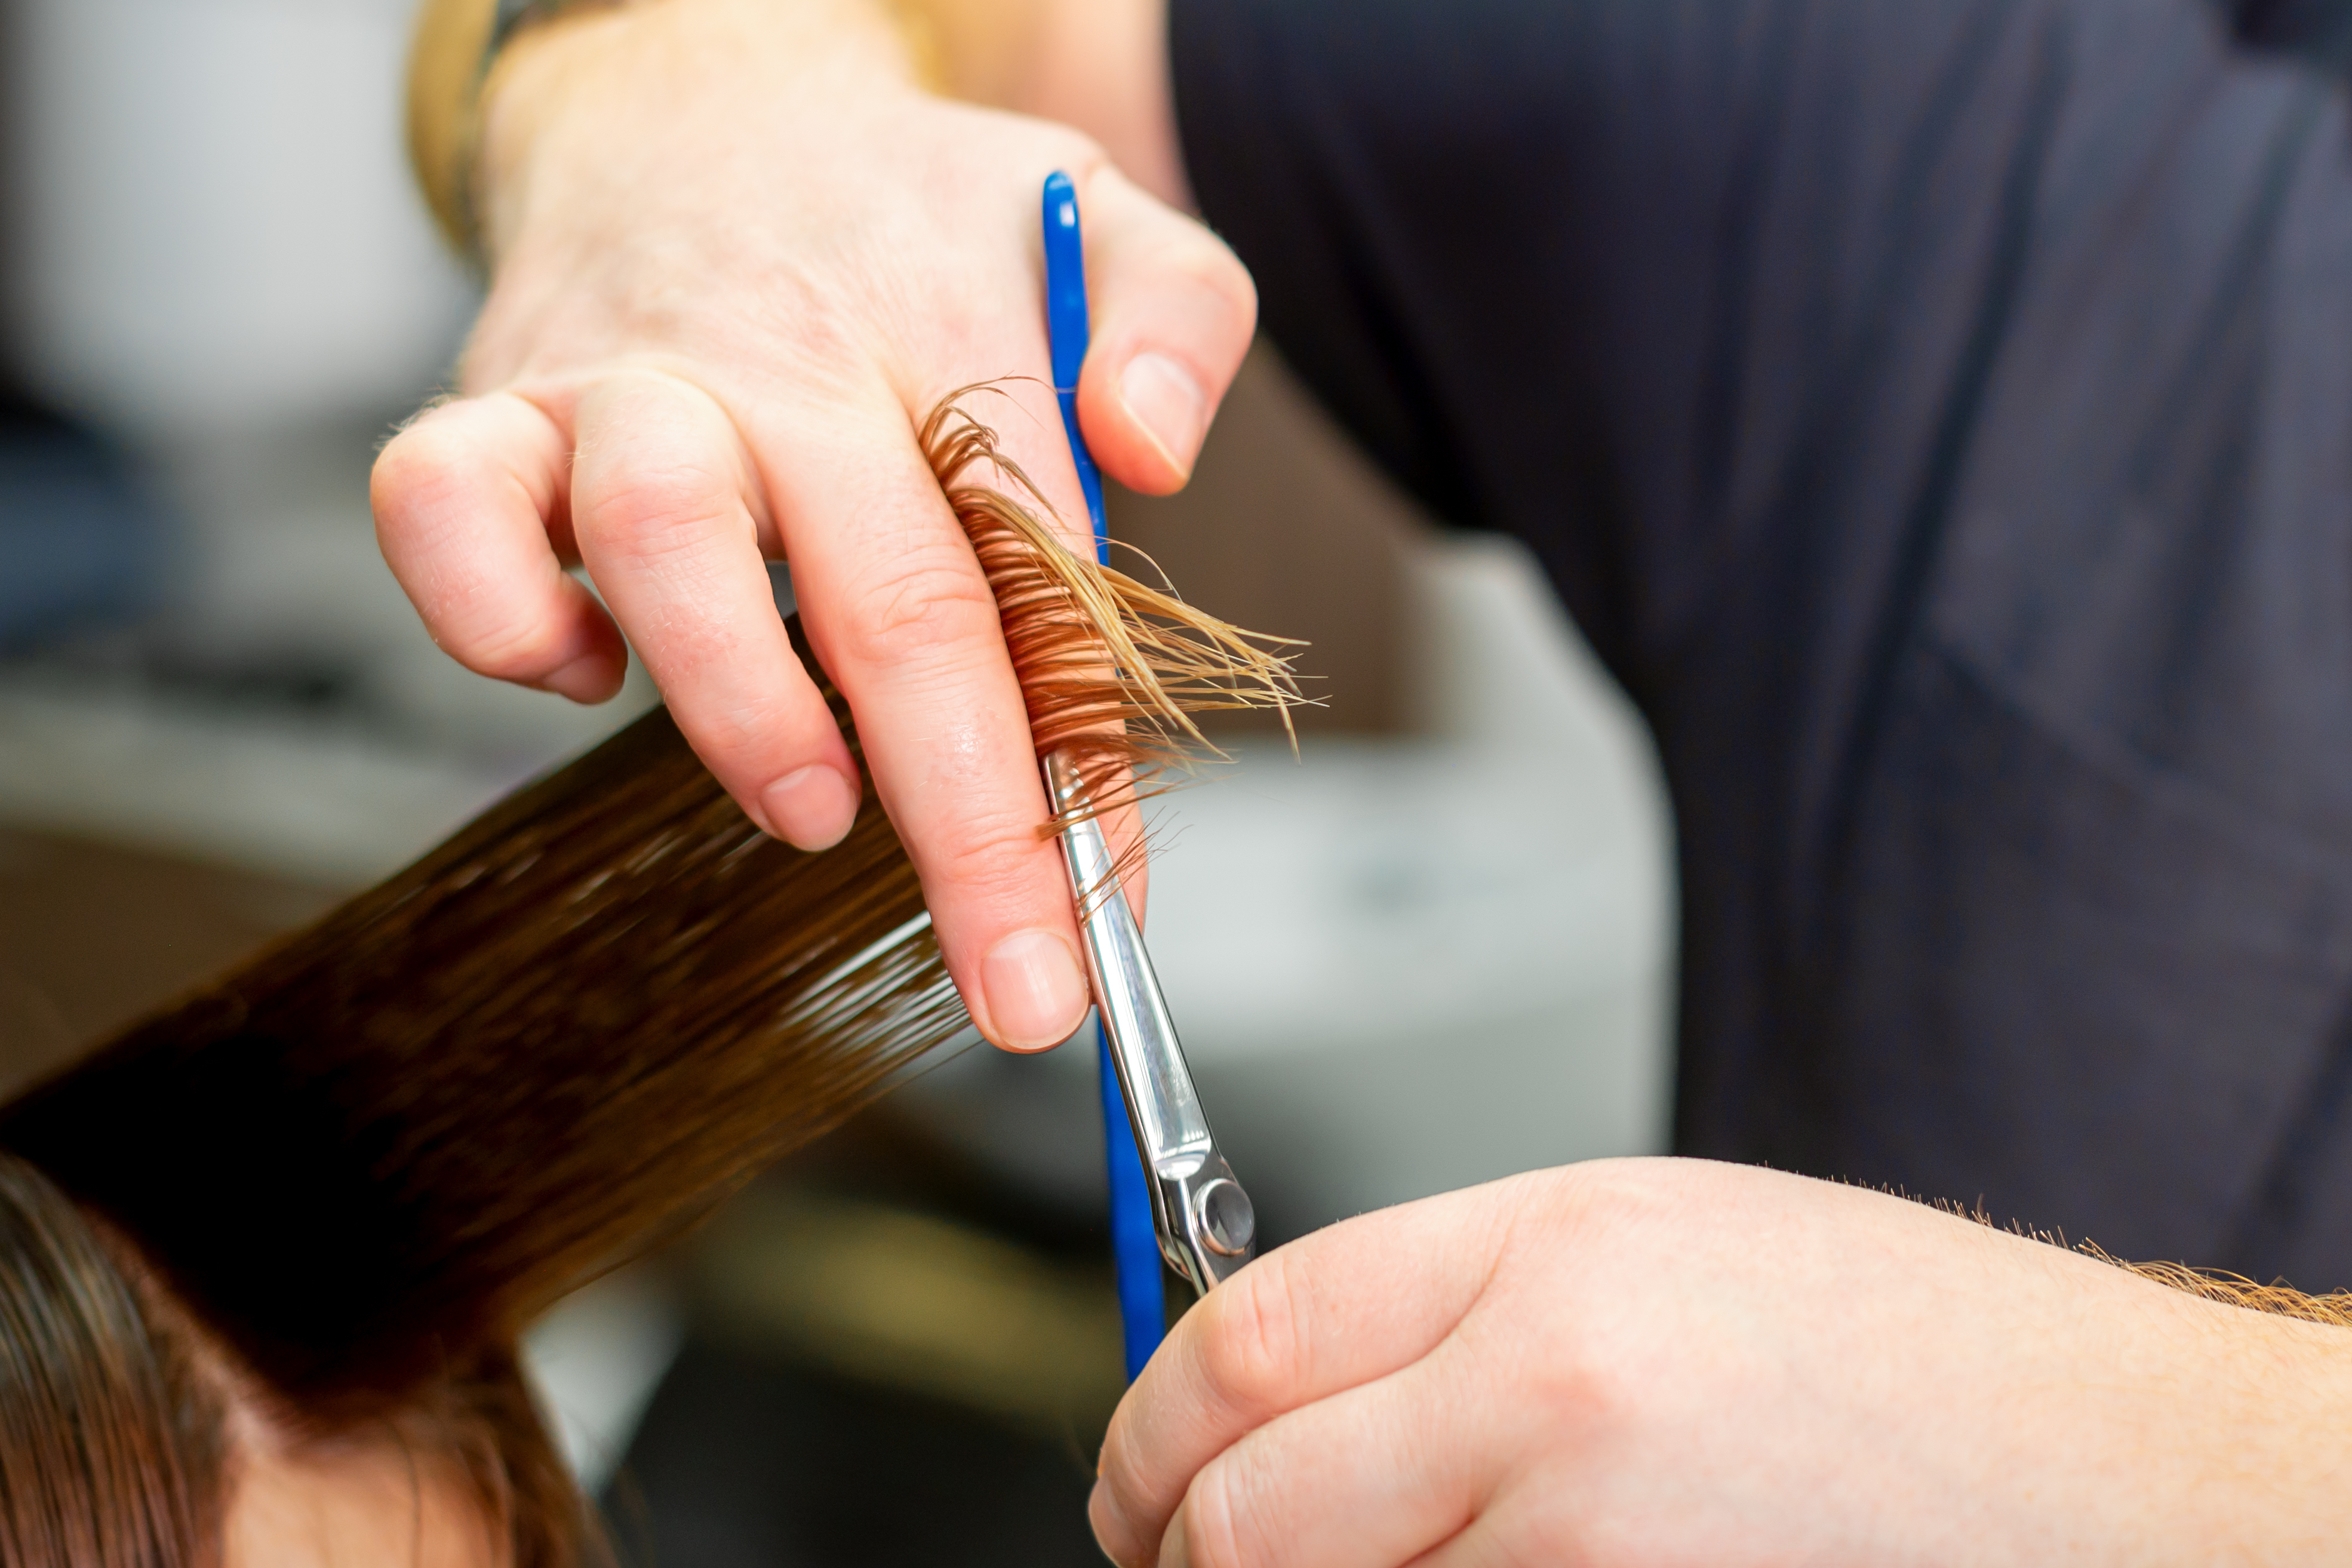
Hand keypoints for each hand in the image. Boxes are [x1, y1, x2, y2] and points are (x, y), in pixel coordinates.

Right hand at [369, 0, 1251, 1049]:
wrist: (710, 93)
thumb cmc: (912, 212)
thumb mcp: (1099, 220)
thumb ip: (1179, 324)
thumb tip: (1149, 450)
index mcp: (950, 343)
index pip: (1046, 579)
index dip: (1081, 770)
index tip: (1108, 919)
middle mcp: (787, 365)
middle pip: (888, 596)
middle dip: (961, 822)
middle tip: (1011, 974)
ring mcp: (630, 383)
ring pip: (659, 536)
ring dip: (742, 703)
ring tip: (811, 804)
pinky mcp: (497, 402)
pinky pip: (441, 504)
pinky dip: (492, 615)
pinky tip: (580, 669)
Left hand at [1092, 1158, 2351, 1564]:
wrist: (2103, 1466)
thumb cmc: (1889, 1338)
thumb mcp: (1640, 1236)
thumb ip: (1438, 1299)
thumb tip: (1261, 1379)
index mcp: (1544, 1256)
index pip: (1244, 1341)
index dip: (1143, 1419)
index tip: (1131, 1462)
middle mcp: (1552, 1404)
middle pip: (1244, 1514)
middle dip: (1173, 1548)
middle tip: (1171, 1552)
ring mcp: (1591, 1557)